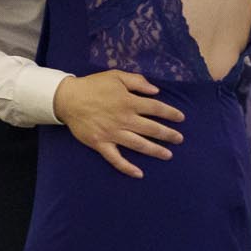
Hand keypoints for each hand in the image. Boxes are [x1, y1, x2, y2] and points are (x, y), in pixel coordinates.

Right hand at [53, 69, 186, 177]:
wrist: (68, 99)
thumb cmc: (94, 85)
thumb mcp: (117, 76)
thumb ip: (138, 82)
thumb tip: (156, 91)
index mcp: (129, 101)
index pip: (156, 109)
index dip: (170, 113)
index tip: (181, 118)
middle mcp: (124, 119)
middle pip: (151, 128)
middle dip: (168, 134)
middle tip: (180, 139)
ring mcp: (113, 133)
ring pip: (138, 144)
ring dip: (155, 150)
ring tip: (168, 155)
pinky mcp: (101, 144)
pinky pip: (116, 159)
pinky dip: (127, 167)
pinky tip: (139, 173)